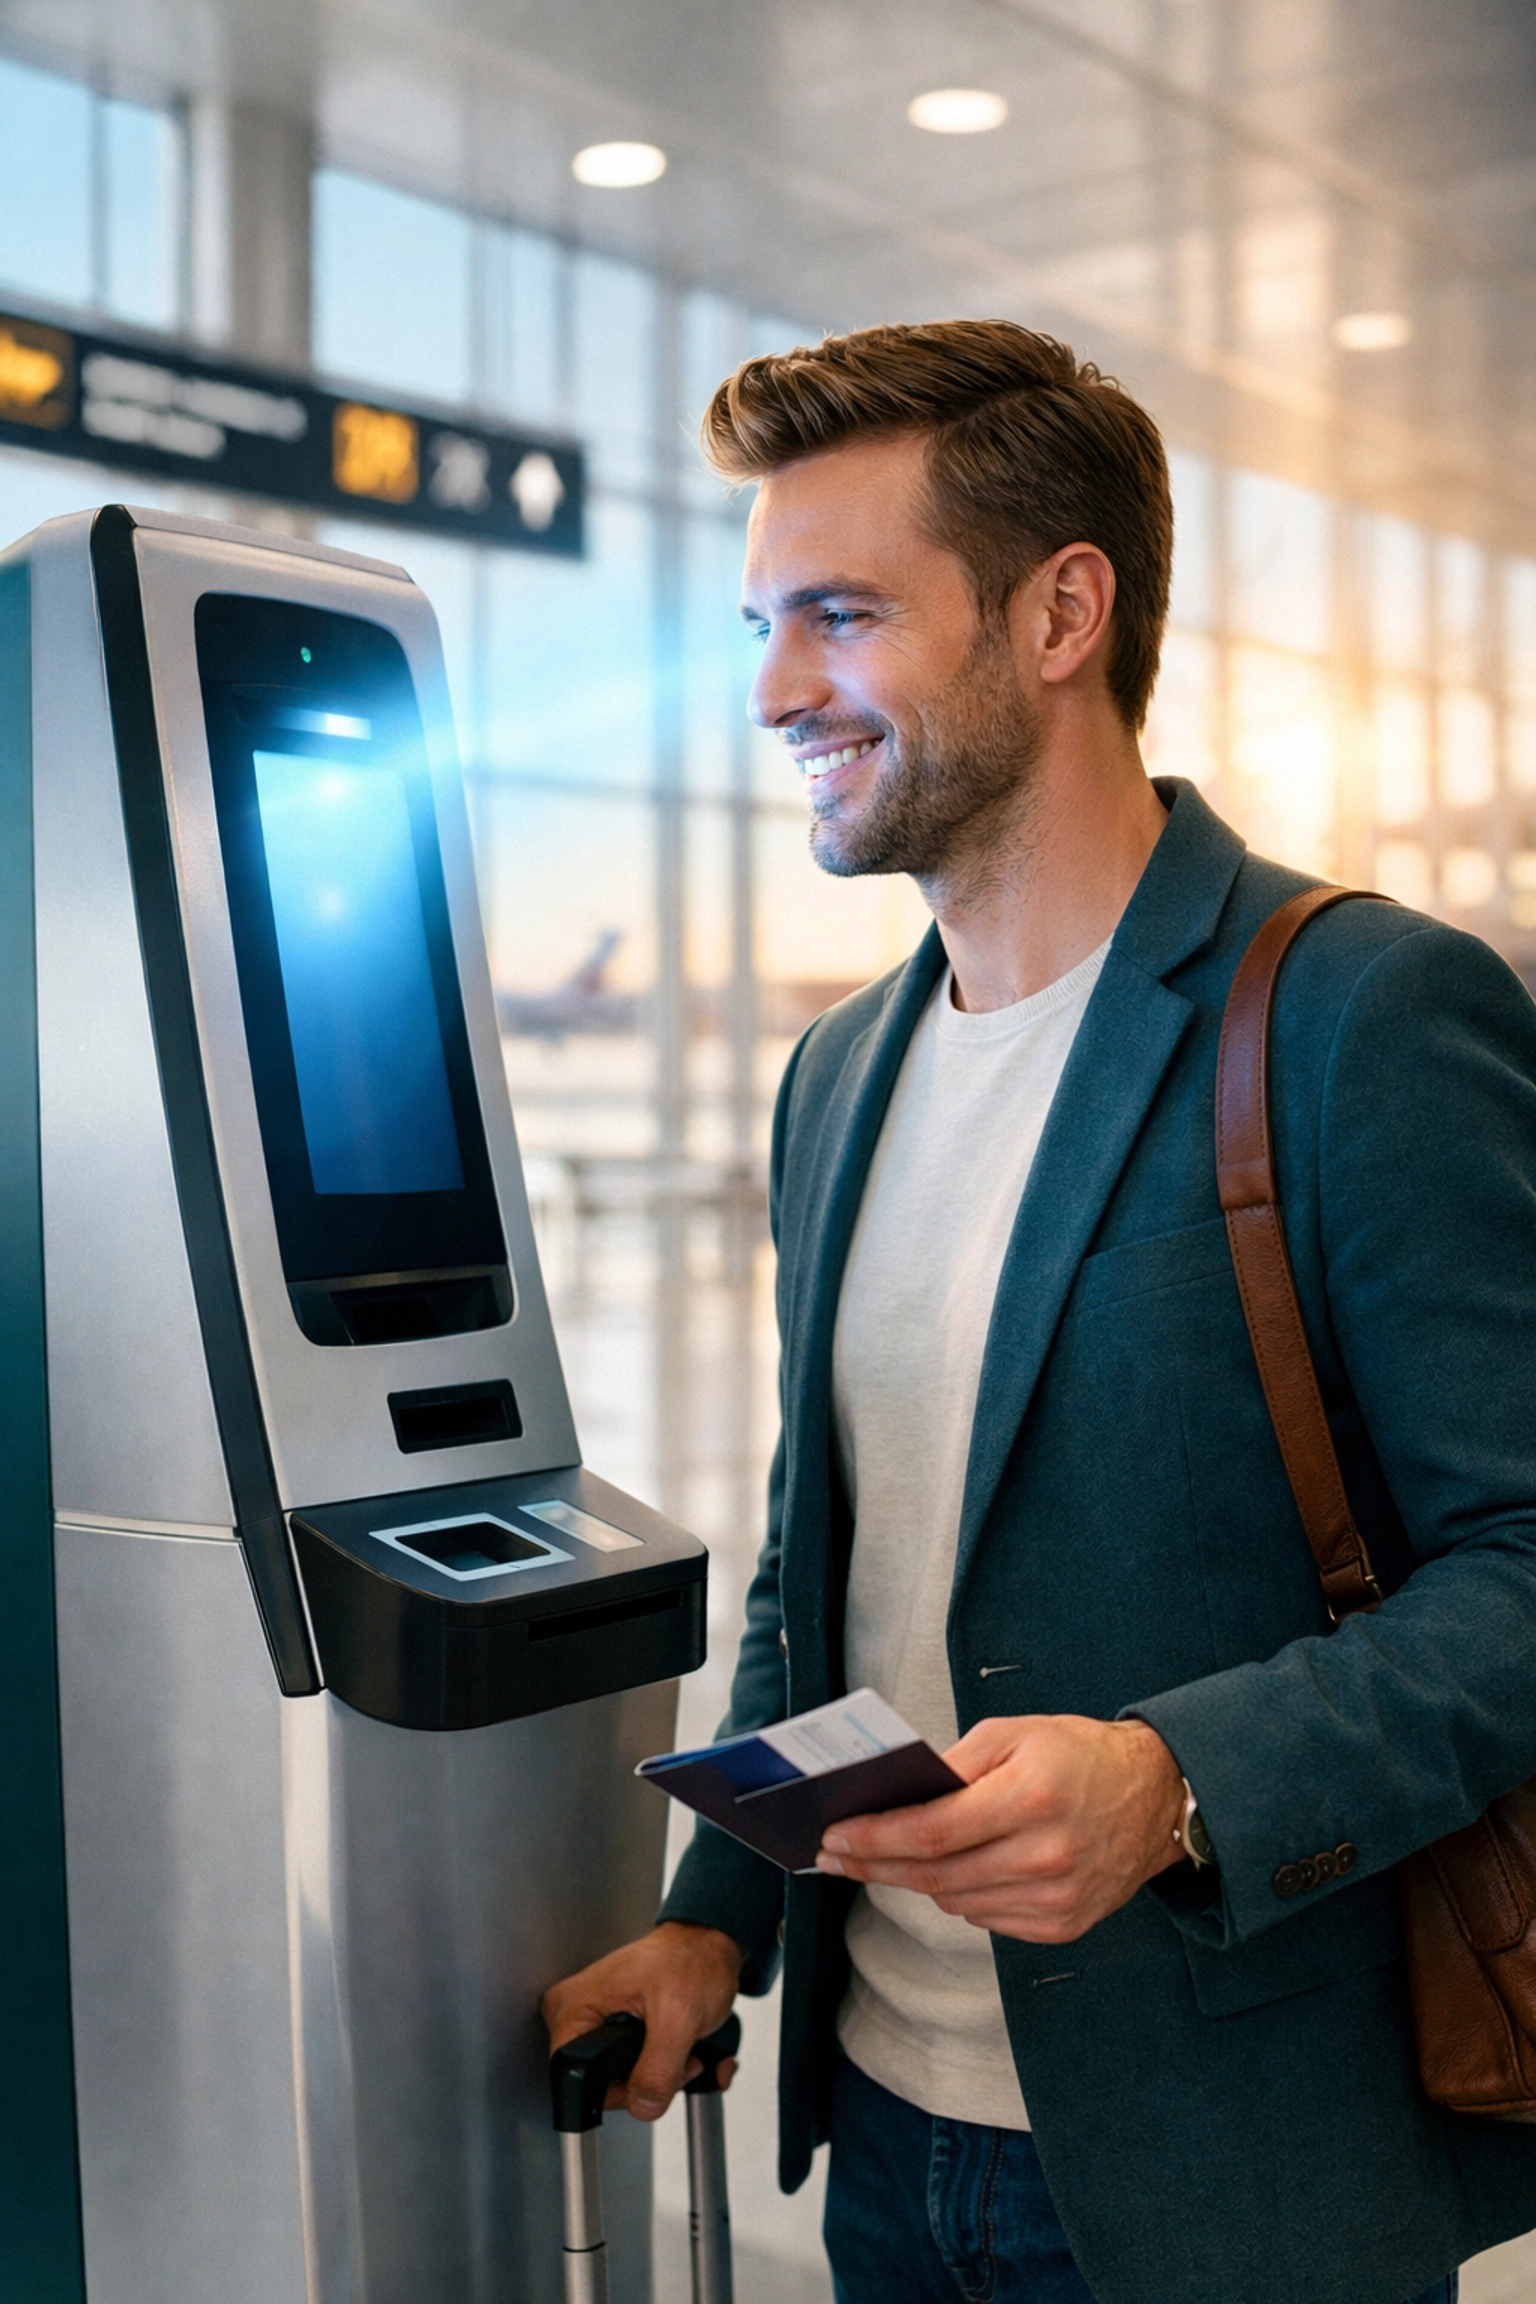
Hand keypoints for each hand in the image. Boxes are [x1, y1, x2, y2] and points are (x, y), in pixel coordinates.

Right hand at [541, 1921, 743, 2121]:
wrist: (710, 1945)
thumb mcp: (678, 2017)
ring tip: (686, 2049)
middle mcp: (578, 2013)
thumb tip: (642, 2104)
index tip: (651, 2078)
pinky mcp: (617, 2030)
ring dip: (665, 2077)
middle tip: (678, 2057)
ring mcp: (597, 2021)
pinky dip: (670, 2069)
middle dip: (650, 2082)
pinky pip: (638, 2069)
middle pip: (603, 2085)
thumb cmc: (691, 1959)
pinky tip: (688, 2051)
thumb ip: (658, 2069)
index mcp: (574, 2006)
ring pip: (625, 2082)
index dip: (618, 2092)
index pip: (576, 2080)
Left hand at [814, 1715, 1185, 1941]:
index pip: (931, 1832)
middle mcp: (1045, 1857)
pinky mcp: (1063, 1925)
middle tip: (834, 1856)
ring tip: (886, 1858)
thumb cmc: (1079, 1755)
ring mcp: (1056, 1899)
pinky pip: (987, 1918)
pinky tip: (952, 1871)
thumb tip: (896, 1797)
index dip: (874, 1838)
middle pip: (934, 1875)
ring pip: (955, 1901)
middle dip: (875, 1865)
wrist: (1155, 1796)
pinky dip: (961, 1894)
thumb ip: (953, 1765)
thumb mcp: (1014, 1733)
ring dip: (917, 1880)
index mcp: (1030, 1799)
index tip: (833, 1837)